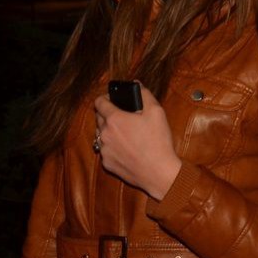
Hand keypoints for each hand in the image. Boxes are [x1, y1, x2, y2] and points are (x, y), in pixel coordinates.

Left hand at [93, 84, 181, 200]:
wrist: (159, 172)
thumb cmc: (158, 141)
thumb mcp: (157, 111)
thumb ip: (144, 94)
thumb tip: (136, 84)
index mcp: (114, 119)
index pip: (99, 102)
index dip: (105, 98)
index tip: (113, 99)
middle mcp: (105, 134)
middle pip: (98, 117)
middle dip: (107, 114)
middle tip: (124, 116)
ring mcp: (104, 150)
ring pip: (101, 134)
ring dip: (109, 131)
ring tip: (125, 133)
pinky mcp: (107, 164)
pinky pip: (105, 150)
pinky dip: (112, 147)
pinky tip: (127, 148)